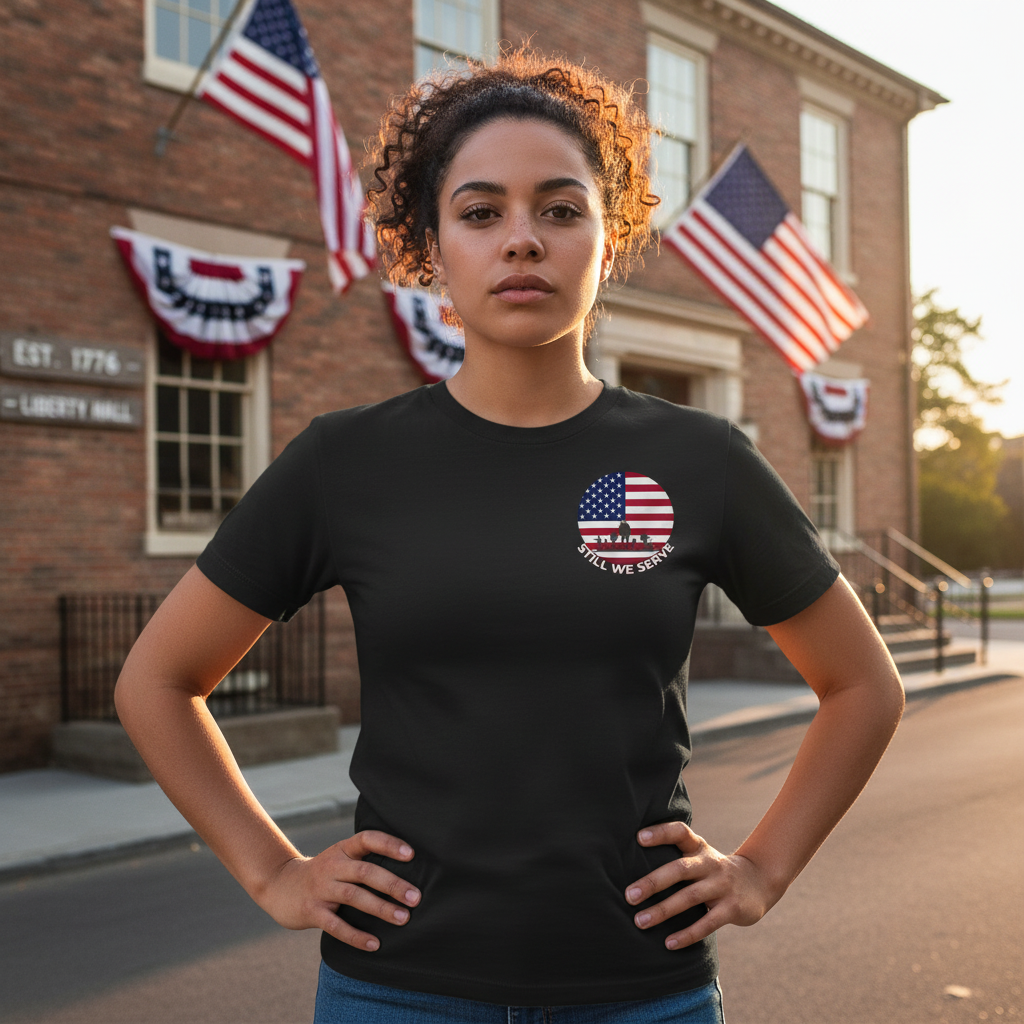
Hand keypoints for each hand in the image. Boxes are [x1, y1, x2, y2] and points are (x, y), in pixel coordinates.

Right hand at [255, 829, 420, 951]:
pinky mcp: (312, 911)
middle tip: (416, 897)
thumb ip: (364, 861)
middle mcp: (332, 865)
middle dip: (392, 884)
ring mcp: (321, 888)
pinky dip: (356, 936)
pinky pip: (336, 926)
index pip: (367, 839)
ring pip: (354, 897)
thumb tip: (407, 873)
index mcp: (342, 849)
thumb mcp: (340, 858)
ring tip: (403, 918)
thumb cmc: (323, 873)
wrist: (279, 885)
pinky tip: (375, 944)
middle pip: (365, 872)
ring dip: (381, 908)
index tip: (411, 854)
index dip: (388, 844)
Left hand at [624, 821, 778, 949]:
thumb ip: (675, 856)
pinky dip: (687, 934)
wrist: (760, 880)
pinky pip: (707, 923)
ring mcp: (722, 885)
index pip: (679, 832)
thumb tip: (629, 862)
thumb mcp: (699, 855)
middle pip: (679, 869)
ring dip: (663, 911)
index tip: (638, 838)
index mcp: (698, 847)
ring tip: (640, 921)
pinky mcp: (732, 908)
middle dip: (652, 882)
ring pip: (689, 898)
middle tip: (628, 895)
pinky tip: (668, 943)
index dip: (660, 833)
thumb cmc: (714, 869)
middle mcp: (709, 863)